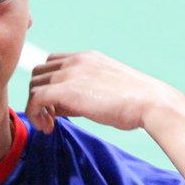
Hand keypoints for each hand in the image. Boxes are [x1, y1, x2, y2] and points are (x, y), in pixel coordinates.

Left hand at [26, 50, 178, 133]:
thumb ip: (81, 93)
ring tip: (49, 124)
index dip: (50, 84)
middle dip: (40, 95)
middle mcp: (75, 61)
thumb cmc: (135, 102)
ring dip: (36, 106)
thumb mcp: (105, 90)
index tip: (58, 107)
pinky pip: (35, 98)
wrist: (150, 102)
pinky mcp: (66, 90)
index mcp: (86, 57)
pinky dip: (35, 114)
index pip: (52, 63)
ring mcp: (69, 73)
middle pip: (39, 73)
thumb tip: (59, 109)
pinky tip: (48, 127)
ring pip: (33, 85)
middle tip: (52, 118)